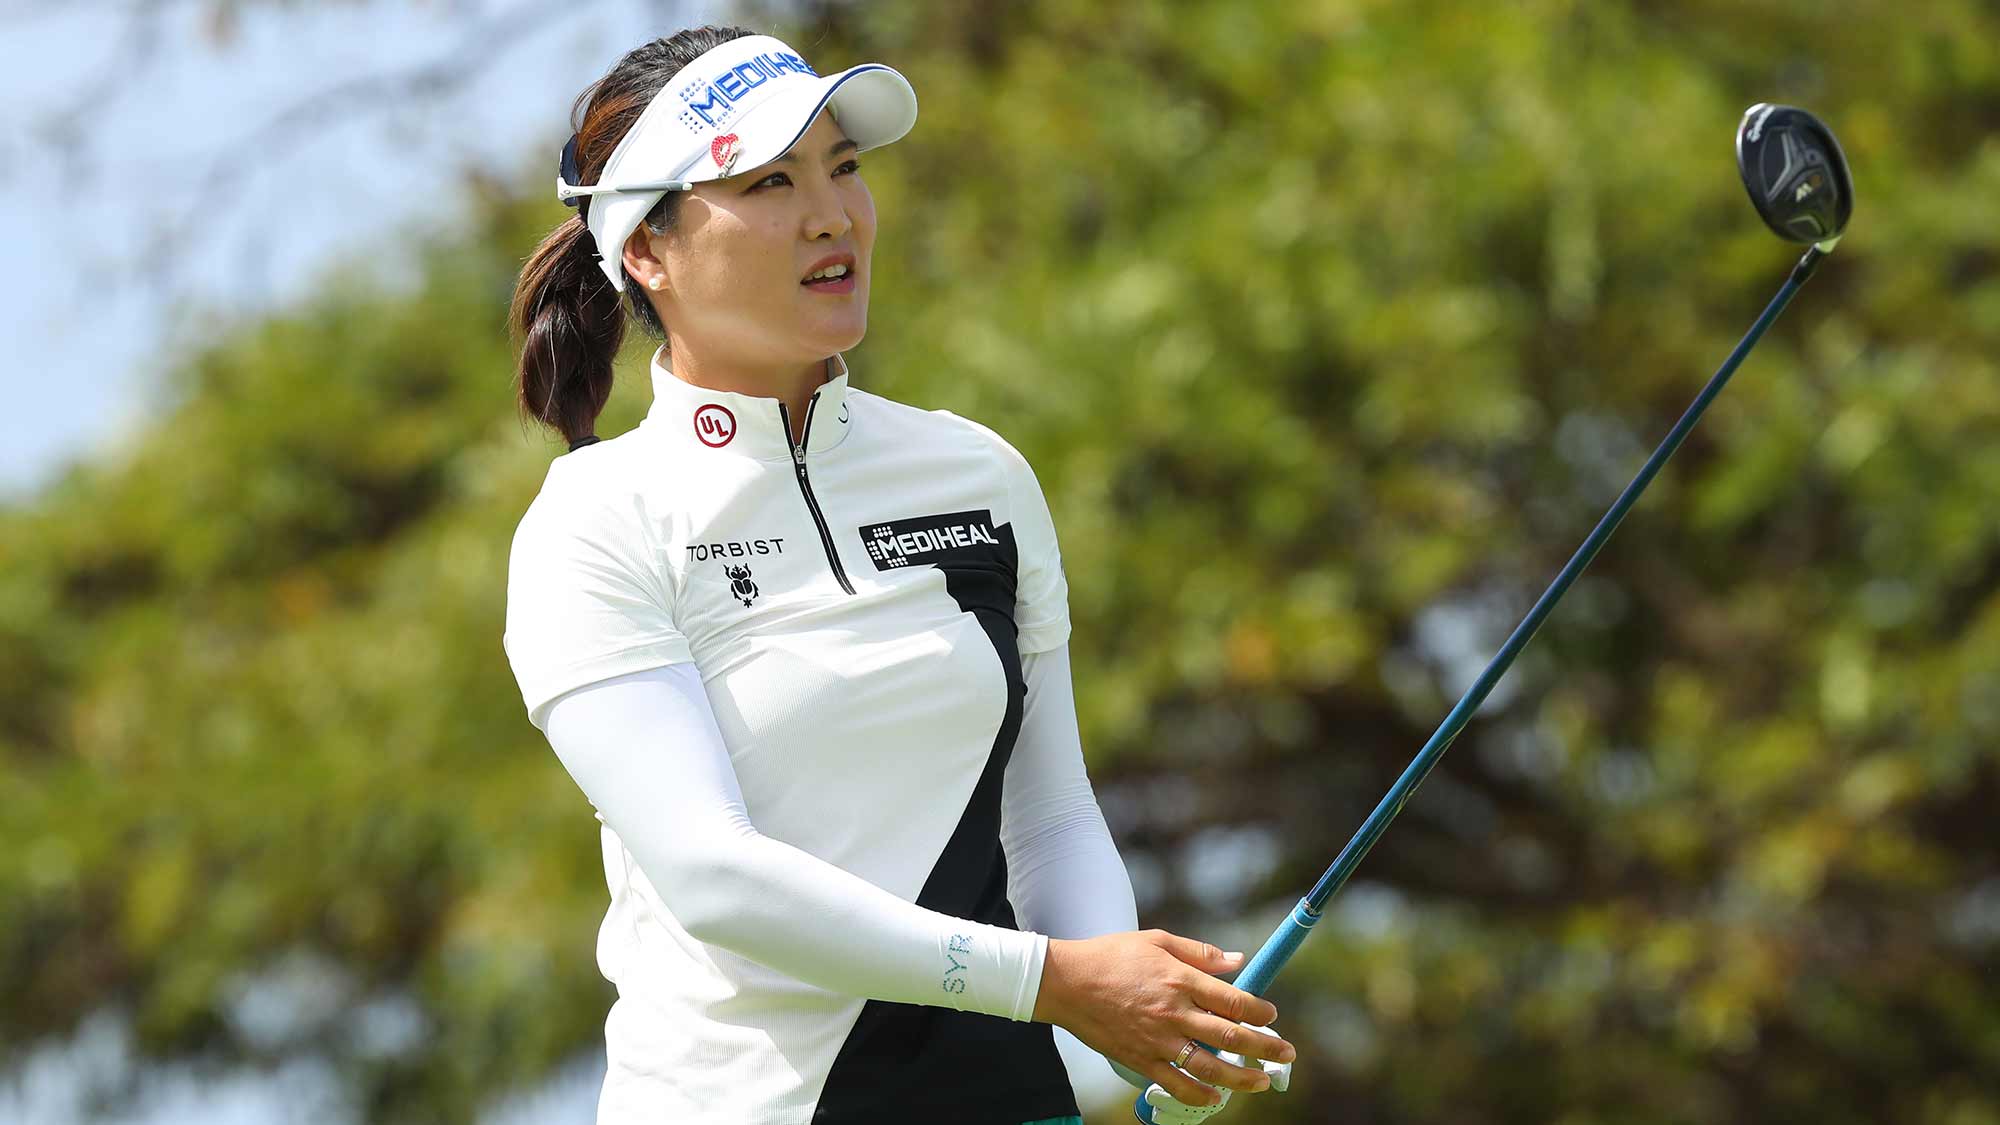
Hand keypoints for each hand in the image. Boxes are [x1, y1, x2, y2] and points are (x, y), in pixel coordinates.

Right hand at [1031, 929, 1294, 1108]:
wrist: (1067, 983)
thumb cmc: (1111, 956)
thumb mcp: (1157, 940)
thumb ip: (1200, 953)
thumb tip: (1238, 960)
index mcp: (1180, 979)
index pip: (1232, 1000)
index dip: (1259, 1011)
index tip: (1271, 1016)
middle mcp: (1173, 1012)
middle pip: (1229, 1036)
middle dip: (1264, 1048)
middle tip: (1286, 1054)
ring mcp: (1157, 1040)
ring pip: (1208, 1067)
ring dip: (1240, 1078)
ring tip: (1261, 1082)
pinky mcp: (1140, 1059)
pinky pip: (1175, 1084)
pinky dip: (1198, 1095)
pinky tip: (1215, 1098)